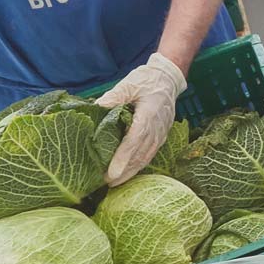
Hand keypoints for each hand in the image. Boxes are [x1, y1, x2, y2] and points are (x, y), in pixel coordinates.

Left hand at [97, 52, 186, 183]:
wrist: (168, 79)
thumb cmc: (147, 80)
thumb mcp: (128, 84)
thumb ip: (113, 97)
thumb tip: (95, 108)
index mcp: (148, 115)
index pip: (134, 141)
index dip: (122, 159)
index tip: (111, 173)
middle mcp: (156, 128)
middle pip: (140, 156)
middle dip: (124, 172)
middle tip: (107, 184)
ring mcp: (160, 134)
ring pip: (146, 158)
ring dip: (131, 172)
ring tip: (115, 182)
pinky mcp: (161, 136)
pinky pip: (150, 154)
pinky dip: (139, 165)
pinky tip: (128, 171)